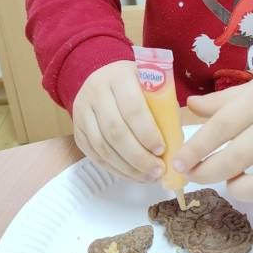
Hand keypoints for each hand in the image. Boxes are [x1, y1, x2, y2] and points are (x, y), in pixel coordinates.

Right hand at [72, 60, 166, 182]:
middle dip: (138, 156)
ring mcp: (82, 111)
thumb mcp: (153, 88)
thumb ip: (164, 111)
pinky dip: (114, 168)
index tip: (162, 150)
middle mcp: (96, 91)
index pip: (133, 109)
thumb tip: (175, 145)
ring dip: (127, 166)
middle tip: (157, 170)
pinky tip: (132, 174)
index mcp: (120, 77)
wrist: (104, 79)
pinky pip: (94, 154)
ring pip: (102, 145)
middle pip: (115, 131)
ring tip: (147, 176)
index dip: (147, 133)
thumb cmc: (138, 87)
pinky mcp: (77, 129)